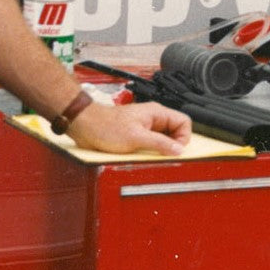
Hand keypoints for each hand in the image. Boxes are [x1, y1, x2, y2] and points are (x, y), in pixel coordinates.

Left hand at [66, 101, 191, 155]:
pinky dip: (151, 151)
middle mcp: (153, 118)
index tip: (176, 150)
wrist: (86, 126)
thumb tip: (179, 150)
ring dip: (161, 149)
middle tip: (165, 156)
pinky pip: (151, 143)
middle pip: (175, 131)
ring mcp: (145, 127)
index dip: (184, 137)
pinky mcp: (136, 135)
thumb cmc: (106, 126)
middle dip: (173, 145)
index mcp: (156, 113)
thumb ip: (160, 143)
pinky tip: (144, 156)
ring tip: (153, 156)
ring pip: (163, 138)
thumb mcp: (137, 137)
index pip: (184, 122)